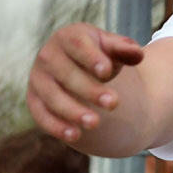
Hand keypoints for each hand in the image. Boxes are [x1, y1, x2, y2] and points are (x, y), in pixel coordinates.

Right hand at [27, 23, 143, 142]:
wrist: (78, 67)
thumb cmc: (99, 55)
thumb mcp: (113, 49)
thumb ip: (125, 49)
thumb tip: (138, 54)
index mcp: (68, 37)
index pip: (77, 45)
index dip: (91, 57)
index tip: (107, 71)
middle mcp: (48, 56)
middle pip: (66, 73)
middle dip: (89, 89)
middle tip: (114, 103)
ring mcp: (38, 79)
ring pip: (52, 96)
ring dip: (72, 111)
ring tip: (95, 123)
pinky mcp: (34, 100)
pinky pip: (41, 114)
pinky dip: (56, 126)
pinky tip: (75, 135)